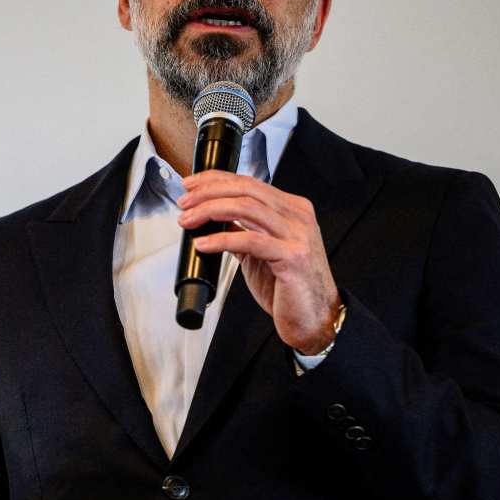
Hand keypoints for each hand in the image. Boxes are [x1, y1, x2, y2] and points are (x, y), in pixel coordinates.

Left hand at [177, 171, 339, 353]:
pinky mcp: (292, 256)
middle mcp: (297, 216)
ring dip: (209, 210)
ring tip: (188, 220)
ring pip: (246, 208)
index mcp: (291, 209)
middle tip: (184, 202)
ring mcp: (297, 235)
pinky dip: (221, 239)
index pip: (249, 182)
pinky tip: (203, 243)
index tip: (191, 184)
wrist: (315, 320)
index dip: (216, 179)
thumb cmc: (289, 288)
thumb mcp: (260, 252)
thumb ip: (241, 231)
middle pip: (245, 190)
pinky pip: (250, 240)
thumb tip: (212, 218)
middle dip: (208, 192)